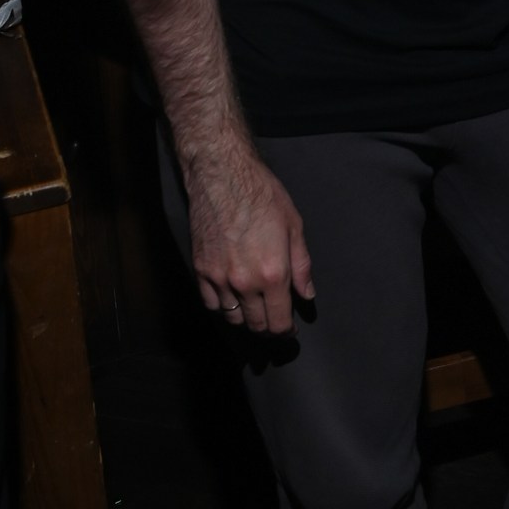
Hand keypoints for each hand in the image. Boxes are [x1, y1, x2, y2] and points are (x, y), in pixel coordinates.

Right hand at [185, 139, 314, 336]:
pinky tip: (232, 299)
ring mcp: (219, 278)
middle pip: (256, 324)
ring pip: (232, 318)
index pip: (278, 322)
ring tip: (255, 310)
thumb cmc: (262, 195)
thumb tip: (307, 294)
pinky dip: (223, 307)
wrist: (223, 176)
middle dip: (268, 328)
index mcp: (273, 273)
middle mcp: (244, 282)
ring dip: (246, 319)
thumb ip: (302, 266)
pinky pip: (211, 304)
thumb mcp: (294, 226)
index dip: (285, 331)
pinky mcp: (201, 270)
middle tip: (274, 321)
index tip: (289, 329)